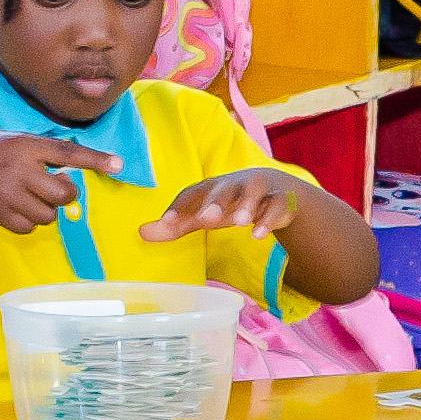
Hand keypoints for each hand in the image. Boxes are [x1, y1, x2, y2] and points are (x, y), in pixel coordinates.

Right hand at [0, 131, 119, 234]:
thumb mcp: (11, 140)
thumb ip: (39, 153)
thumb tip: (70, 175)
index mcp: (24, 145)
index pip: (68, 153)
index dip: (95, 159)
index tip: (119, 165)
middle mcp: (19, 169)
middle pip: (64, 193)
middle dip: (66, 194)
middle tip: (55, 188)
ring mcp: (9, 194)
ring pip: (49, 214)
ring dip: (45, 209)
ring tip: (26, 196)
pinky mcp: (0, 215)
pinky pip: (30, 227)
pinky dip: (28, 222)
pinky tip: (12, 207)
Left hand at [149, 166, 302, 242]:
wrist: (276, 190)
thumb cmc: (231, 203)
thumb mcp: (204, 213)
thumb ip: (177, 225)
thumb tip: (141, 233)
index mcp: (211, 187)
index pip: (192, 194)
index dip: (179, 207)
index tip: (166, 223)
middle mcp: (233, 185)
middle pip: (224, 190)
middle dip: (215, 203)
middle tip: (205, 219)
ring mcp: (258, 191)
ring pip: (252, 195)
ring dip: (246, 206)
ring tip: (239, 222)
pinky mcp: (279, 201)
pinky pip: (275, 208)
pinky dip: (268, 220)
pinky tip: (258, 235)